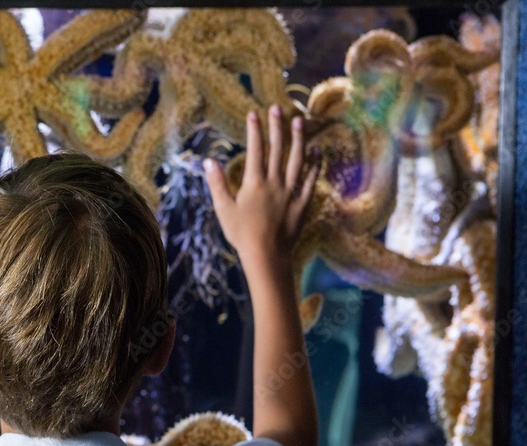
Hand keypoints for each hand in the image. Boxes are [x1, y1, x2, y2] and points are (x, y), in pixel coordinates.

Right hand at [204, 105, 319, 268]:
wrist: (267, 256)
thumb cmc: (242, 234)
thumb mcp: (224, 210)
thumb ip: (217, 184)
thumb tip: (209, 161)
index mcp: (254, 183)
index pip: (256, 150)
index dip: (255, 130)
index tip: (254, 113)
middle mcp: (275, 183)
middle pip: (278, 149)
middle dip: (277, 127)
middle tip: (277, 108)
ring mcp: (291, 192)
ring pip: (297, 160)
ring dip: (298, 139)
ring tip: (299, 121)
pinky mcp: (302, 203)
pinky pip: (311, 180)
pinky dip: (315, 164)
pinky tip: (317, 150)